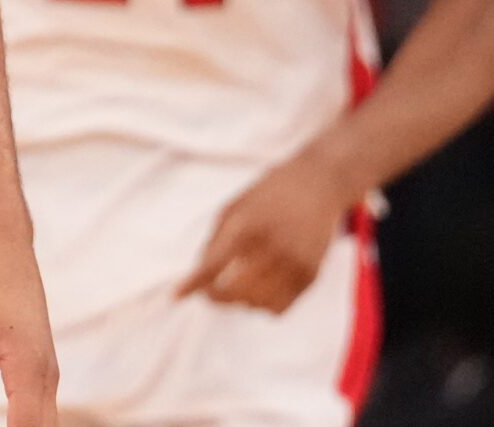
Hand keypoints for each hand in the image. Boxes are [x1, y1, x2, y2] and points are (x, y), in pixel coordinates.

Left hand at [176, 150, 359, 314]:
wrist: (318, 184)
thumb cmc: (268, 195)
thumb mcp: (235, 207)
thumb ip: (215, 242)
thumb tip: (199, 278)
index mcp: (246, 224)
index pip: (214, 264)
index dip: (192, 284)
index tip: (175, 296)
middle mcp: (271, 245)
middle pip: (233, 291)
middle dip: (215, 296)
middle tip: (209, 291)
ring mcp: (294, 262)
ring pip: (256, 305)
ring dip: (241, 301)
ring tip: (239, 283)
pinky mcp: (311, 275)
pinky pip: (279, 309)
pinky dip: (264, 305)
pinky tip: (260, 287)